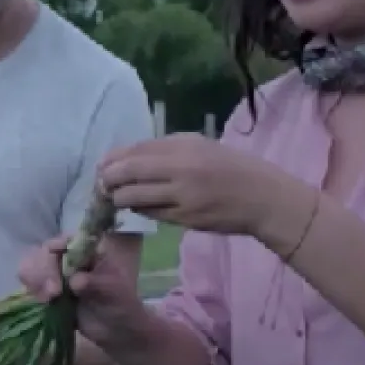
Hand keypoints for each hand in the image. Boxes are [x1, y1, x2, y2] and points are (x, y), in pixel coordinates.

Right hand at [18, 233, 145, 345]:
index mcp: (87, 251)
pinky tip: (43, 303)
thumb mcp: (113, 291)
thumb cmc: (121, 305)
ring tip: (47, 299)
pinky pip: (31, 285)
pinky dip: (32, 291)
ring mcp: (57, 275)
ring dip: (34, 280)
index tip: (54, 259)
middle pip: (44, 252)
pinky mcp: (48, 293)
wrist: (117, 332)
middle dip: (44, 270)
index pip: (66, 240)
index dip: (56, 246)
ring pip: (32, 266)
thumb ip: (94, 282)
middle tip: (53, 293)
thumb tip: (74, 281)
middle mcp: (69, 259)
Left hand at [96, 133, 303, 238]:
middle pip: (128, 172)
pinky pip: (152, 213)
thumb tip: (126, 157)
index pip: (135, 151)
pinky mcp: (185, 218)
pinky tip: (140, 206)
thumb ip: (166, 149)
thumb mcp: (200, 146)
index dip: (112, 160)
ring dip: (120, 198)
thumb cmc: (231, 167)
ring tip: (117, 198)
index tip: (103, 166)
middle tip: (102, 185)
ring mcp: (183, 196)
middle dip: (108, 180)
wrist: (263, 197)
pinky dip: (140, 209)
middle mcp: (181, 168)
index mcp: (184, 146)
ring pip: (135, 197)